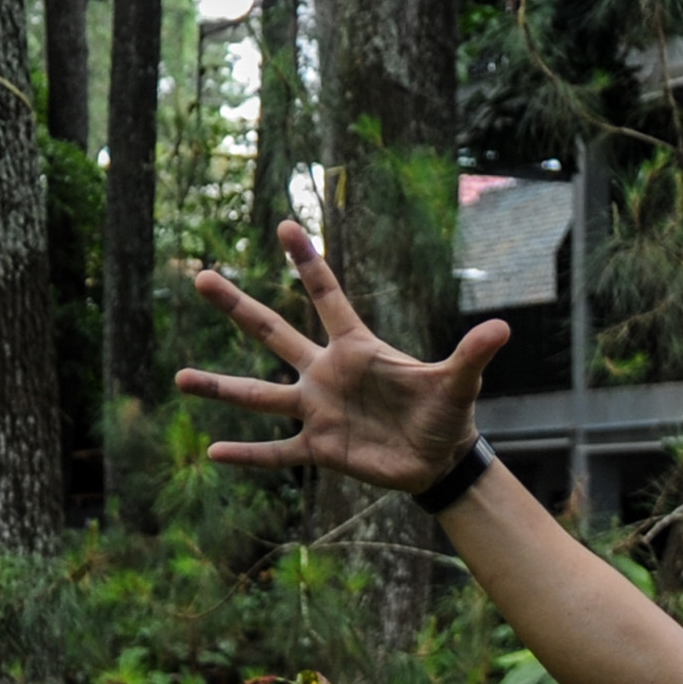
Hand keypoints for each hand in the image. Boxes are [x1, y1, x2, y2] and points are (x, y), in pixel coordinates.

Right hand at [178, 220, 511, 493]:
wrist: (439, 460)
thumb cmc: (446, 414)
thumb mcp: (458, 383)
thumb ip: (472, 354)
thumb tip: (503, 329)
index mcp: (356, 348)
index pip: (328, 296)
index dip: (309, 262)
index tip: (287, 222)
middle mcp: (326, 374)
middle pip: (273, 333)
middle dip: (238, 307)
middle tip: (200, 276)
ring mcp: (318, 412)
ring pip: (260, 396)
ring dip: (221, 389)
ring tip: (179, 379)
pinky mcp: (320, 449)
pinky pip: (277, 452)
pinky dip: (249, 455)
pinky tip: (214, 454)